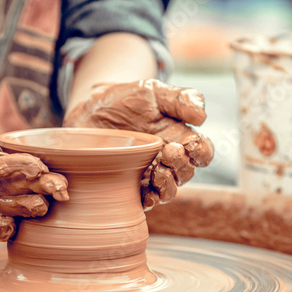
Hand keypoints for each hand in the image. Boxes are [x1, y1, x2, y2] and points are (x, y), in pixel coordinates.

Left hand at [64, 79, 212, 209]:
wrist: (89, 111)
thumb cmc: (124, 100)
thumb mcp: (152, 91)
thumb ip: (180, 98)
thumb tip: (202, 116)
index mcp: (179, 137)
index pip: (202, 152)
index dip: (202, 151)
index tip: (191, 144)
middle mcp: (166, 159)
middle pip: (186, 172)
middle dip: (181, 164)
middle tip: (169, 150)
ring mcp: (148, 174)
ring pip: (168, 190)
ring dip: (168, 184)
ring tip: (158, 170)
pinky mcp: (128, 185)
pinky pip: (144, 200)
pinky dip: (149, 199)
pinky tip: (147, 194)